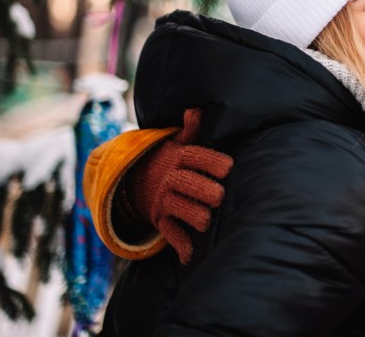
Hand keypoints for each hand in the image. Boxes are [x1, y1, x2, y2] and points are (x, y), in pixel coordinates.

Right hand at [125, 108, 232, 263]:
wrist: (136, 180)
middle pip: (187, 184)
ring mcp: (164, 199)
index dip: (211, 162)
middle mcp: (171, 178)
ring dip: (193, 216)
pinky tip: (190, 255)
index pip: (196, 157)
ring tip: (205, 221)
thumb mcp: (178, 143)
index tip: (228, 167)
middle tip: (219, 196)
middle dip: (203, 190)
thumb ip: (191, 129)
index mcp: (179, 157)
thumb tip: (196, 110)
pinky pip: (170, 232)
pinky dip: (180, 245)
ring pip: (179, 208)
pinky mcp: (161, 218)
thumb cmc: (172, 159)